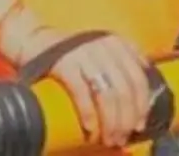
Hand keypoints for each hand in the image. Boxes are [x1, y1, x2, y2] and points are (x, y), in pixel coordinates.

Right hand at [14, 27, 154, 148]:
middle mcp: (102, 46)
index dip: (142, 106)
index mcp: (115, 43)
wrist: (34, 39)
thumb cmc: (72, 53)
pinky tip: (91, 129)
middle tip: (122, 138)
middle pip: (124, 90)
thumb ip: (124, 64)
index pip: (139, 78)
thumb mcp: (102, 50)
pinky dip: (89, 115)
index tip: (139, 126)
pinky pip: (82, 93)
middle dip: (126, 120)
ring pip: (107, 95)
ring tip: (109, 139)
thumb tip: (144, 101)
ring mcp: (83, 53)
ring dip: (111, 123)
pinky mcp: (64, 63)